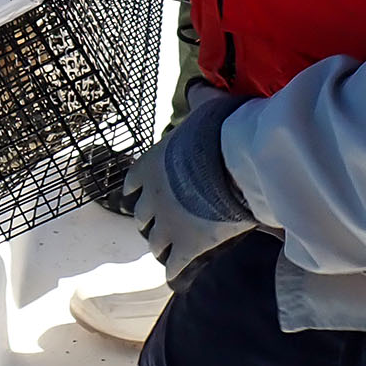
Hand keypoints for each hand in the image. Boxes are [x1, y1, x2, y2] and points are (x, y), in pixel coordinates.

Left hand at [124, 92, 257, 290]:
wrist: (234, 163)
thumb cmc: (220, 132)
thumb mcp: (205, 112)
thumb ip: (198, 104)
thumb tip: (199, 88)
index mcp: (149, 166)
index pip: (131, 186)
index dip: (139, 193)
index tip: (144, 198)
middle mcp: (151, 197)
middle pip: (140, 218)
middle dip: (151, 222)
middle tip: (164, 225)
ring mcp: (167, 224)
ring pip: (154, 243)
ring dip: (162, 246)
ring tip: (172, 250)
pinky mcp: (187, 246)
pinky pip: (173, 267)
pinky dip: (175, 272)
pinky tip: (178, 277)